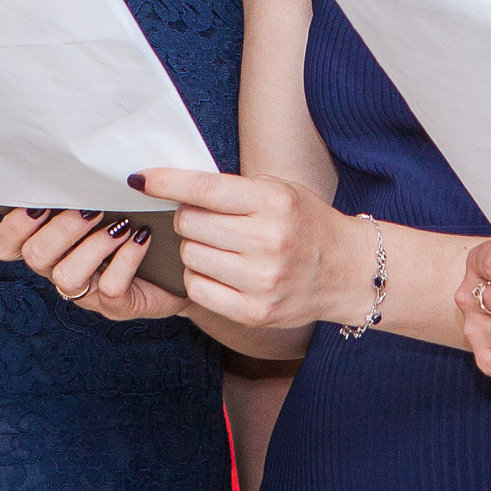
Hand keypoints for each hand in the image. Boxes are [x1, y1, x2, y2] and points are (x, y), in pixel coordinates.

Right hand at [0, 207, 182, 320]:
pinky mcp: (115, 305)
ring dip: (93, 245)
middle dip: (62, 228)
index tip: (40, 204)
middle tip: (93, 209)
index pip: (6, 245)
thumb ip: (87, 190)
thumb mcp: (109, 202)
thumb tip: (82, 158)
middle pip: (35, 256)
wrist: (181, 263)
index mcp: (49, 245)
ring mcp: (86, 292)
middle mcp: (59, 270)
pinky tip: (141, 238)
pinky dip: (126, 259)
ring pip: (67, 276)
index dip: (14, 227)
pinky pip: (110, 287)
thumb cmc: (138, 222)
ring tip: (122, 225)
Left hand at [133, 167, 360, 332]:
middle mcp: (268, 241)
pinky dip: (200, 276)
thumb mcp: (279, 192)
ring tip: (221, 247)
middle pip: (190, 223)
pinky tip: (220, 270)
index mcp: (274, 203)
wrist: (349, 271)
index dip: (166, 182)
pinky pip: (197, 288)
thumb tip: (172, 188)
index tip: (141, 179)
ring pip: (189, 256)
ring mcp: (261, 280)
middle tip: (210, 220)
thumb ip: (232, 190)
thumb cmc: (306, 224)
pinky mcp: (254, 312)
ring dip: (194, 249)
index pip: (204, 190)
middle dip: (190, 218)